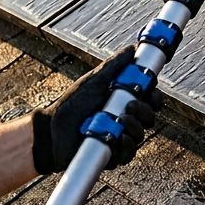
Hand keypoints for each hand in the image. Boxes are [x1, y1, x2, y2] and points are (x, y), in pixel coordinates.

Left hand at [31, 46, 161, 174]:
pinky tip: (120, 138)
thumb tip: (132, 49)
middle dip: (145, 110)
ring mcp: (120, 138)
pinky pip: (128, 153)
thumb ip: (115, 66)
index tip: (149, 87)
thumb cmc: (72, 104)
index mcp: (125, 102)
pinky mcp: (112, 155)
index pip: (150, 99)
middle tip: (131, 104)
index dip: (153, 94)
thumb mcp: (94, 81)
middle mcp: (125, 120)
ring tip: (121, 120)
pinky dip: (127, 146)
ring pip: (140, 134)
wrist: (51, 129)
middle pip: (149, 117)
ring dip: (135, 127)